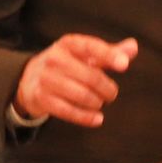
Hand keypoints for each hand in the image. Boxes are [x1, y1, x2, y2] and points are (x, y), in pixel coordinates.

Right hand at [14, 34, 138, 127]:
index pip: (90, 47)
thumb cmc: (66, 65)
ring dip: (97, 103)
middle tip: (111, 94)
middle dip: (107, 89)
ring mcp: (47, 79)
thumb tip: (133, 47)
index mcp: (68, 44)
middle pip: (91, 77)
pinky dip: (87, 117)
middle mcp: (55, 59)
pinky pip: (69, 111)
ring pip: (82, 96)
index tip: (124, 65)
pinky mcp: (42, 98)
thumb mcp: (84, 55)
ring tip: (99, 103)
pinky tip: (98, 119)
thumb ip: (109, 52)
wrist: (28, 78)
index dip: (108, 55)